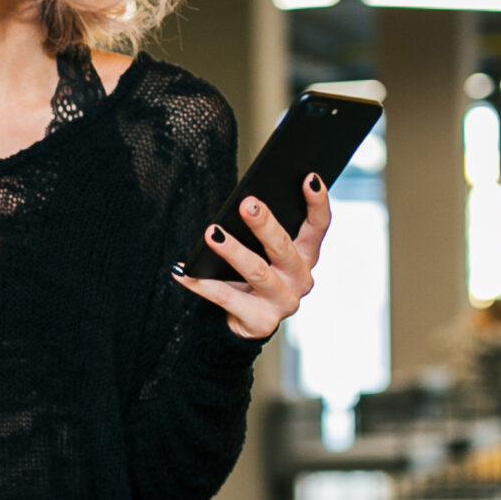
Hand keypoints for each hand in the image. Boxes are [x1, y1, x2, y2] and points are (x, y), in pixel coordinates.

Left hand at [174, 171, 331, 339]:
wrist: (246, 322)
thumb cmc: (255, 276)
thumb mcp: (266, 253)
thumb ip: (264, 232)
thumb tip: (246, 203)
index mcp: (306, 255)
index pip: (318, 226)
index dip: (317, 202)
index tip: (309, 177)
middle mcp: (300, 279)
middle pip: (283, 247)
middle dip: (265, 224)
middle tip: (248, 204)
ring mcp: (283, 302)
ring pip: (257, 272)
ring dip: (233, 251)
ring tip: (212, 233)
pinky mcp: (261, 322)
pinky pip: (226, 298)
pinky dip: (200, 284)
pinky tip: (182, 271)